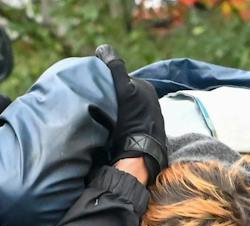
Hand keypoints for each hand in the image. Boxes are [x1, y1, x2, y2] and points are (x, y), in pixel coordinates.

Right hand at [95, 45, 166, 179]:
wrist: (140, 154)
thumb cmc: (132, 119)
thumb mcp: (123, 90)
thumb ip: (115, 67)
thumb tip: (103, 48)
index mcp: (147, 89)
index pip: (123, 80)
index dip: (108, 83)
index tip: (97, 89)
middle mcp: (152, 103)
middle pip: (125, 95)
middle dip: (112, 97)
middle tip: (99, 104)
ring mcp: (151, 120)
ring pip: (127, 110)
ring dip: (116, 112)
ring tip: (104, 118)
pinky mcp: (146, 135)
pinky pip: (130, 124)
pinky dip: (121, 125)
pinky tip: (113, 130)